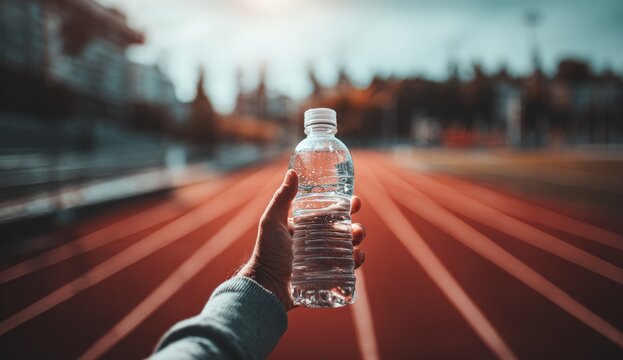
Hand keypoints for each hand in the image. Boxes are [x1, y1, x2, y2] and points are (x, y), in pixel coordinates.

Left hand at [238, 169, 365, 310]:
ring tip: (357, 240)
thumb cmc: (266, 252)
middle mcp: (319, 242)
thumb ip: (281, 198)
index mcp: (309, 228)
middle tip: (357, 228)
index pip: (332, 214)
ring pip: (349, 248)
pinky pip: (348, 268)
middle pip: (345, 231)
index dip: (346, 206)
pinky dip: (356, 261)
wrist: (266, 286)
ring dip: (358, 242)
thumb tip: (292, 172)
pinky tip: (357, 257)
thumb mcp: (272, 222)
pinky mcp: (329, 276)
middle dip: (356, 227)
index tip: (355, 201)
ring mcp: (325, 260)